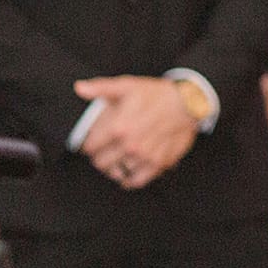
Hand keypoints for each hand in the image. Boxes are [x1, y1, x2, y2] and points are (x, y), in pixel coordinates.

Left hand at [75, 76, 199, 189]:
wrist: (188, 103)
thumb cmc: (156, 94)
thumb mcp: (128, 86)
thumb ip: (101, 88)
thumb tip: (80, 88)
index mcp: (118, 127)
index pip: (90, 147)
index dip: (88, 144)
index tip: (93, 142)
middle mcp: (129, 145)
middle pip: (100, 163)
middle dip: (99, 157)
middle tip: (104, 151)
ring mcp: (144, 156)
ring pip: (116, 173)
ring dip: (113, 168)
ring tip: (116, 160)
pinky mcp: (158, 164)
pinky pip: (136, 181)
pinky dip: (129, 179)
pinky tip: (128, 171)